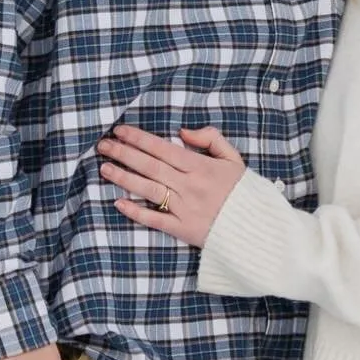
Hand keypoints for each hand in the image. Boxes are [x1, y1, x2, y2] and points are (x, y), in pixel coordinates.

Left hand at [98, 125, 246, 247]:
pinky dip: (136, 212)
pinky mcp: (182, 229)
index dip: (139, 138)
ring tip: (104, 167)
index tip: (120, 130)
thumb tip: (182, 131)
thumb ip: (210, 138)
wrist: (257, 229)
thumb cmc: (243, 192)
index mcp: (200, 166)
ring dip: (123, 177)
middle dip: (124, 153)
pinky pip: (155, 220)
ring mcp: (184, 208)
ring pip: (148, 189)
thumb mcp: (233, 158)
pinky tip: (118, 202)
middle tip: (102, 144)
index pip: (162, 149)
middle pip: (150, 166)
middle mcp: (189, 186)